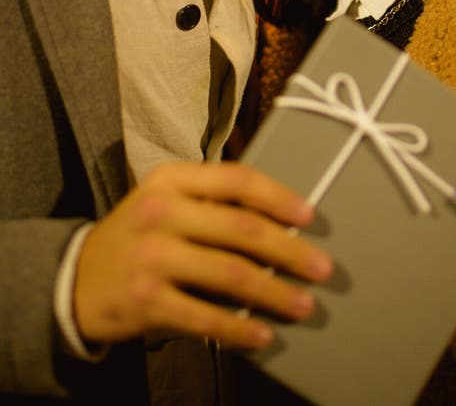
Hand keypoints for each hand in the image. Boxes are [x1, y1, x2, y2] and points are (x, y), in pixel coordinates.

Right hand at [74, 161, 332, 348]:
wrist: (74, 279)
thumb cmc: (138, 235)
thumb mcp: (165, 201)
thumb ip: (212, 203)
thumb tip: (282, 224)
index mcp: (171, 179)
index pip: (236, 180)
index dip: (278, 197)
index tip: (309, 217)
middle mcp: (160, 211)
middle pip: (242, 228)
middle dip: (290, 251)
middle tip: (322, 269)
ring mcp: (152, 256)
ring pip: (231, 274)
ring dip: (275, 292)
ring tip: (304, 304)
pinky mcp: (146, 301)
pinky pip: (206, 316)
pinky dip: (239, 328)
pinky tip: (263, 334)